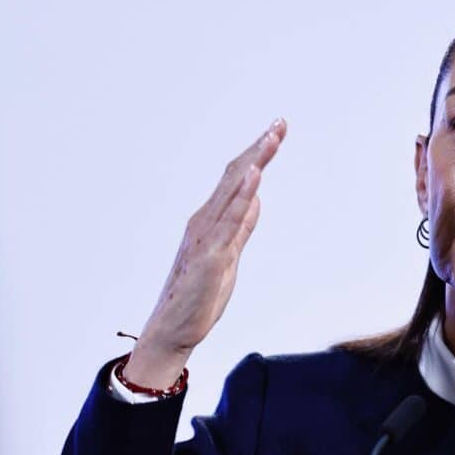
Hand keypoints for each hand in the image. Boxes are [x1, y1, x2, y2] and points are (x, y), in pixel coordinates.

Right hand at [123, 118, 286, 388]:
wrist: (174, 331)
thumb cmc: (198, 296)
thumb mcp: (230, 256)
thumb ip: (241, 228)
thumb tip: (256, 200)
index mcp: (211, 220)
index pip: (237, 178)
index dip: (257, 154)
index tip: (276, 130)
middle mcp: (206, 221)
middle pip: (236, 175)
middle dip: (259, 148)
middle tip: (280, 123)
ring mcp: (207, 237)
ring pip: (233, 191)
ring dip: (254, 162)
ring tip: (272, 138)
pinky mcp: (212, 256)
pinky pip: (230, 221)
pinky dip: (242, 195)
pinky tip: (254, 176)